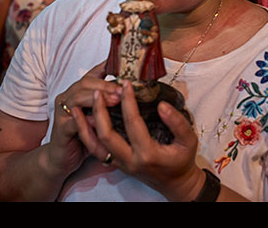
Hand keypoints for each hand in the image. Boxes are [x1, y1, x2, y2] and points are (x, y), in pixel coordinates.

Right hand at [47, 62, 122, 178]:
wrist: (61, 157)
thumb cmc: (83, 135)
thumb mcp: (98, 116)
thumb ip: (110, 103)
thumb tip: (134, 95)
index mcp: (79, 91)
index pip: (92, 74)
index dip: (105, 66)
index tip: (123, 64)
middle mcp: (69, 97)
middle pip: (86, 83)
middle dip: (106, 85)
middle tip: (123, 89)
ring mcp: (63, 112)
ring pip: (78, 98)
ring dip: (97, 99)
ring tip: (114, 101)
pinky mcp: (60, 129)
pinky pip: (72, 122)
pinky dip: (86, 121)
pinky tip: (98, 122)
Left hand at [73, 79, 203, 201]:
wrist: (176, 184)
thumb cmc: (182, 161)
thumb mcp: (189, 141)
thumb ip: (177, 123)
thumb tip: (161, 105)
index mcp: (148, 154)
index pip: (133, 124)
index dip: (128, 102)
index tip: (126, 83)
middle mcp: (130, 161)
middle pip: (106, 135)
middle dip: (100, 110)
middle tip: (97, 90)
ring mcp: (120, 164)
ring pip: (95, 145)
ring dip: (85, 124)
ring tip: (79, 104)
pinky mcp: (115, 163)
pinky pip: (95, 150)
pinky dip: (86, 134)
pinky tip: (80, 119)